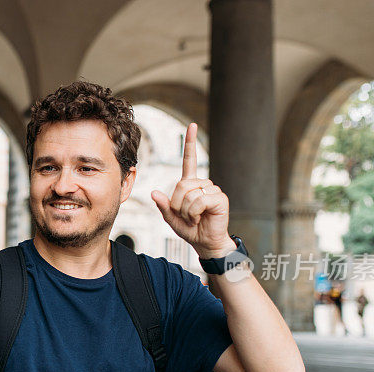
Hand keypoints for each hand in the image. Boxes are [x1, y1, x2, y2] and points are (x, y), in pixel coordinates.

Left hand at [151, 123, 234, 258]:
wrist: (205, 243)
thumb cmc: (190, 229)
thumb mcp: (171, 218)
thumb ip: (163, 206)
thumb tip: (154, 192)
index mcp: (191, 184)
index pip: (189, 160)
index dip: (190, 143)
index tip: (191, 126)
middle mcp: (202, 183)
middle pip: (181, 185)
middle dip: (177, 204)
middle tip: (186, 216)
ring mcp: (212, 189)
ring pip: (189, 195)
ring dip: (186, 211)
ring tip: (194, 218)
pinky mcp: (219, 198)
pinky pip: (199, 201)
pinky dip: (194, 213)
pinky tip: (200, 218)